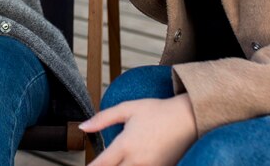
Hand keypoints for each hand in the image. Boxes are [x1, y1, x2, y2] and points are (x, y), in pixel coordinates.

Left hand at [80, 94, 196, 165]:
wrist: (187, 118)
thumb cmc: (157, 111)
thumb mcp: (127, 108)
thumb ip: (103, 118)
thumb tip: (83, 127)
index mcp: (125, 145)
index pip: (101, 165)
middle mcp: (137, 162)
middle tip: (101, 163)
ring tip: (115, 162)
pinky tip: (130, 163)